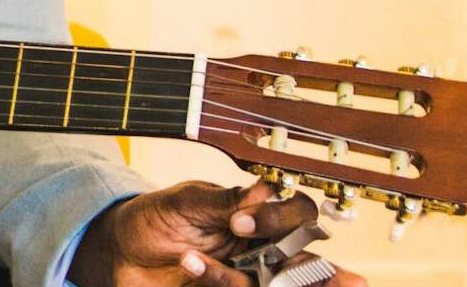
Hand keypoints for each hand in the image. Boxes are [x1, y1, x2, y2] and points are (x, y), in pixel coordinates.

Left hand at [68, 178, 368, 286]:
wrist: (119, 252)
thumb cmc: (153, 218)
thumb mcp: (184, 203)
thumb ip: (223, 201)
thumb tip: (264, 190)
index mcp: (256, 216)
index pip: (297, 217)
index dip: (282, 220)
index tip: (240, 222)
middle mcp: (261, 250)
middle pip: (307, 265)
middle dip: (325, 276)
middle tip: (347, 281)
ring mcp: (248, 277)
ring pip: (276, 285)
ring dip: (237, 279)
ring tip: (193, 261)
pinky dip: (220, 282)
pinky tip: (191, 266)